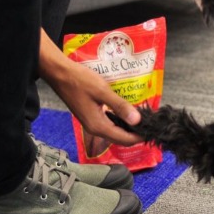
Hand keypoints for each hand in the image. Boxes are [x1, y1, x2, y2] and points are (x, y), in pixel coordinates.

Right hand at [38, 29, 142, 145]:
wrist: (60, 75)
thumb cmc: (80, 81)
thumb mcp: (103, 91)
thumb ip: (120, 106)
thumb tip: (137, 120)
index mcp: (98, 126)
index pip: (124, 139)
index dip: (139, 137)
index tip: (153, 132)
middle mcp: (95, 129)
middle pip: (119, 139)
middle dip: (135, 135)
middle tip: (150, 126)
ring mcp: (91, 123)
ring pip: (114, 133)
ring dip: (127, 130)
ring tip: (142, 121)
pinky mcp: (90, 117)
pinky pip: (108, 125)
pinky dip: (119, 123)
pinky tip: (127, 114)